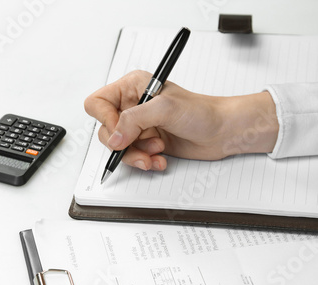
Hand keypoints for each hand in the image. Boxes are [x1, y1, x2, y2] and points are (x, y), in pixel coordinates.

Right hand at [84, 70, 278, 171]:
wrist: (222, 131)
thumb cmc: (202, 112)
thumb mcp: (164, 108)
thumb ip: (134, 120)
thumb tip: (114, 137)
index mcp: (132, 87)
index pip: (97, 103)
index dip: (105, 120)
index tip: (120, 132)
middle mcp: (133, 106)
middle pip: (106, 130)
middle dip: (125, 143)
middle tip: (146, 144)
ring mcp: (140, 127)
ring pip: (119, 148)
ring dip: (137, 156)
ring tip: (156, 153)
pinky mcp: (148, 143)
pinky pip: (134, 158)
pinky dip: (146, 162)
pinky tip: (160, 160)